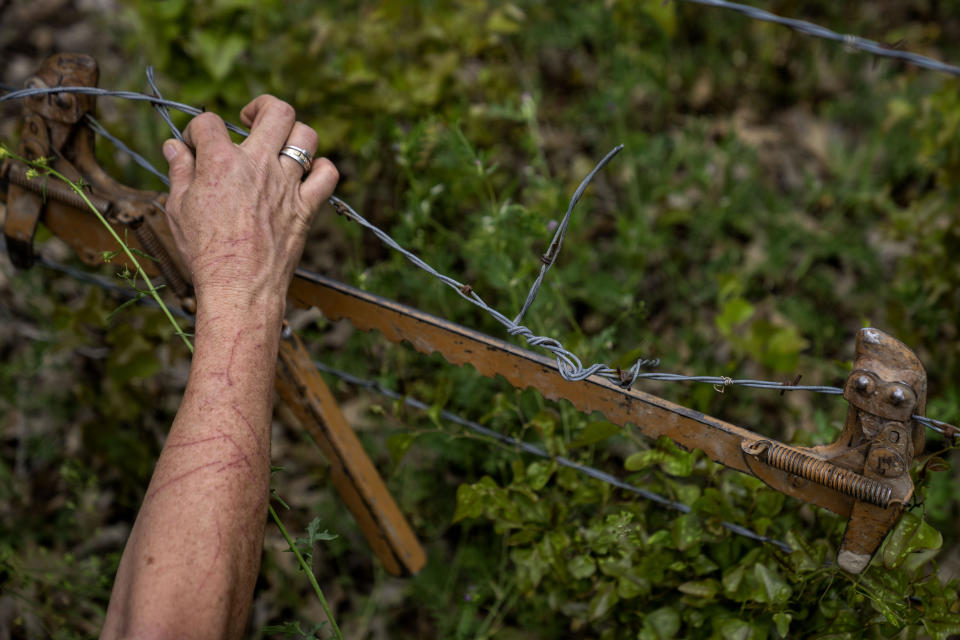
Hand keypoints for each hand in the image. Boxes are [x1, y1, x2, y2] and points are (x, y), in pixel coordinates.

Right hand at [162, 95, 338, 309]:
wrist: (239, 288)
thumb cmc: (204, 253)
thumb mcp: (179, 209)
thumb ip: (180, 171)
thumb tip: (174, 146)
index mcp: (221, 163)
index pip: (208, 122)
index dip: (197, 130)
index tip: (195, 146)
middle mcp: (259, 166)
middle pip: (275, 111)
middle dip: (261, 107)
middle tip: (249, 121)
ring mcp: (287, 185)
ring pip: (306, 136)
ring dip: (293, 134)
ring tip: (278, 146)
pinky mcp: (306, 207)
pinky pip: (328, 175)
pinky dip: (322, 168)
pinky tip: (307, 173)